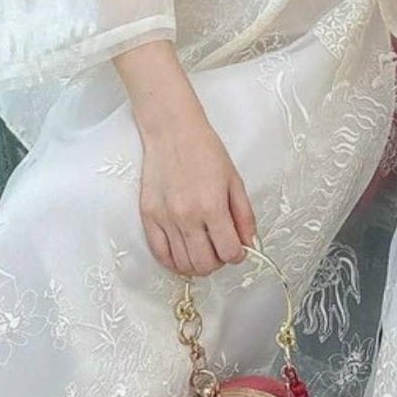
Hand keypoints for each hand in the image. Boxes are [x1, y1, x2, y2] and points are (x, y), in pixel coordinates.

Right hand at [134, 102, 257, 278]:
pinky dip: (173, 262)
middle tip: (220, 250)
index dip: (238, 255)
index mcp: (212, 206)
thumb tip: (248, 243)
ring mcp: (165, 219)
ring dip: (197, 264)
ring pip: (182, 264)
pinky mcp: (148, 217)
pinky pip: (159, 254)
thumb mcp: (234, 179)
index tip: (237, 248)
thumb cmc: (205, 150)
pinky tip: (183, 254)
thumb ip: (244, 215)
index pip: (229, 252)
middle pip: (205, 264)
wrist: (173, 131)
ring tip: (203, 250)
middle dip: (218, 262)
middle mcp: (187, 216)